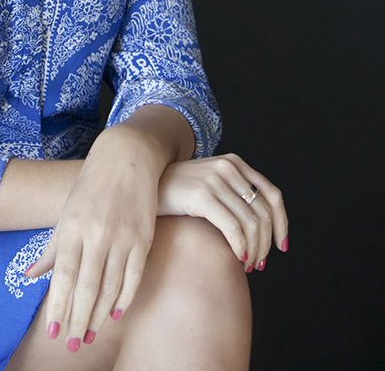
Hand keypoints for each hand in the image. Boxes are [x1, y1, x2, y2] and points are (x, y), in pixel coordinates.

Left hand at [24, 125, 163, 348]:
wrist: (126, 156)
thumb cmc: (90, 185)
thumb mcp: (66, 213)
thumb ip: (52, 248)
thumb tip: (29, 276)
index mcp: (73, 227)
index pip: (63, 276)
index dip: (58, 306)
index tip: (53, 333)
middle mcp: (97, 234)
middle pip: (87, 287)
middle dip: (78, 320)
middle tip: (73, 345)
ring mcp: (122, 237)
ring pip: (111, 287)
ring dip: (99, 315)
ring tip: (90, 335)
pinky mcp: (143, 238)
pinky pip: (133, 277)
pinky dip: (124, 299)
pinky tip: (114, 314)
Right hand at [157, 152, 287, 270]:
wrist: (145, 183)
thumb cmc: (178, 192)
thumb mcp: (210, 183)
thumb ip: (233, 193)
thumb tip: (262, 226)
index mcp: (235, 163)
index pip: (272, 194)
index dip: (282, 223)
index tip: (282, 246)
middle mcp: (228, 167)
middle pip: (263, 213)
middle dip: (265, 244)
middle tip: (258, 264)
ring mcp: (215, 180)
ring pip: (251, 223)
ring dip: (254, 250)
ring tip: (247, 264)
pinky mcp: (202, 195)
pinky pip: (233, 228)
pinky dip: (241, 247)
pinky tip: (237, 257)